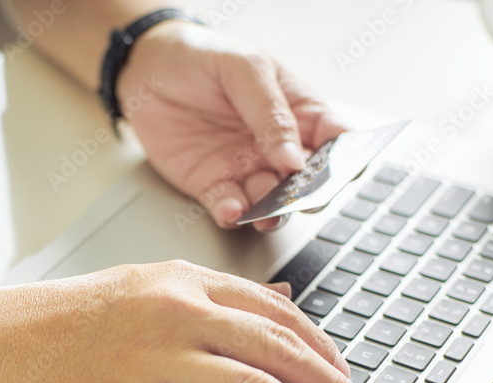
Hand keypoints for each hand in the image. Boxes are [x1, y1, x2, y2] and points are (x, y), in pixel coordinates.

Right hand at [0, 261, 367, 382]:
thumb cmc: (61, 321)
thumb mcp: (143, 286)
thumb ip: (210, 297)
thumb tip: (276, 306)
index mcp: (183, 283)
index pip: (276, 313)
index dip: (323, 351)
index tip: (344, 380)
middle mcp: (177, 313)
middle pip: (279, 351)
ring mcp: (155, 359)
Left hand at [115, 22, 345, 230]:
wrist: (146, 68)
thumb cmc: (203, 57)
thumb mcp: (245, 69)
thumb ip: (271, 113)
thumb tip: (296, 159)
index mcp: (298, 112)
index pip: (335, 141)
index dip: (346, 158)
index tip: (344, 170)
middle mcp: (276, 147)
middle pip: (307, 182)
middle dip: (309, 194)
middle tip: (302, 196)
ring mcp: (246, 169)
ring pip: (272, 203)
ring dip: (273, 212)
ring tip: (267, 211)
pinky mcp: (213, 186)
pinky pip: (230, 209)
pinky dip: (234, 215)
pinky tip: (233, 210)